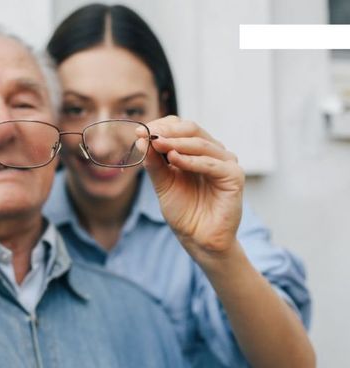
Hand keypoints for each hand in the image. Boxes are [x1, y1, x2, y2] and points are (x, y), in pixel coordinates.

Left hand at [138, 116, 244, 262]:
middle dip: (167, 131)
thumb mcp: (163, 184)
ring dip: (177, 143)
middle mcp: (212, 153)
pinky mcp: (234, 176)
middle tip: (148, 134)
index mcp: (195, 151)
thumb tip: (141, 140)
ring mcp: (225, 163)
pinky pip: (212, 163)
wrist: (198, 239)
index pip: (180, 127)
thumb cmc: (184, 212)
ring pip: (201, 144)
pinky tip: (174, 159)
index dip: (161, 126)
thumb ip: (154, 163)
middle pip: (191, 130)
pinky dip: (192, 160)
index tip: (139, 132)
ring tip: (157, 144)